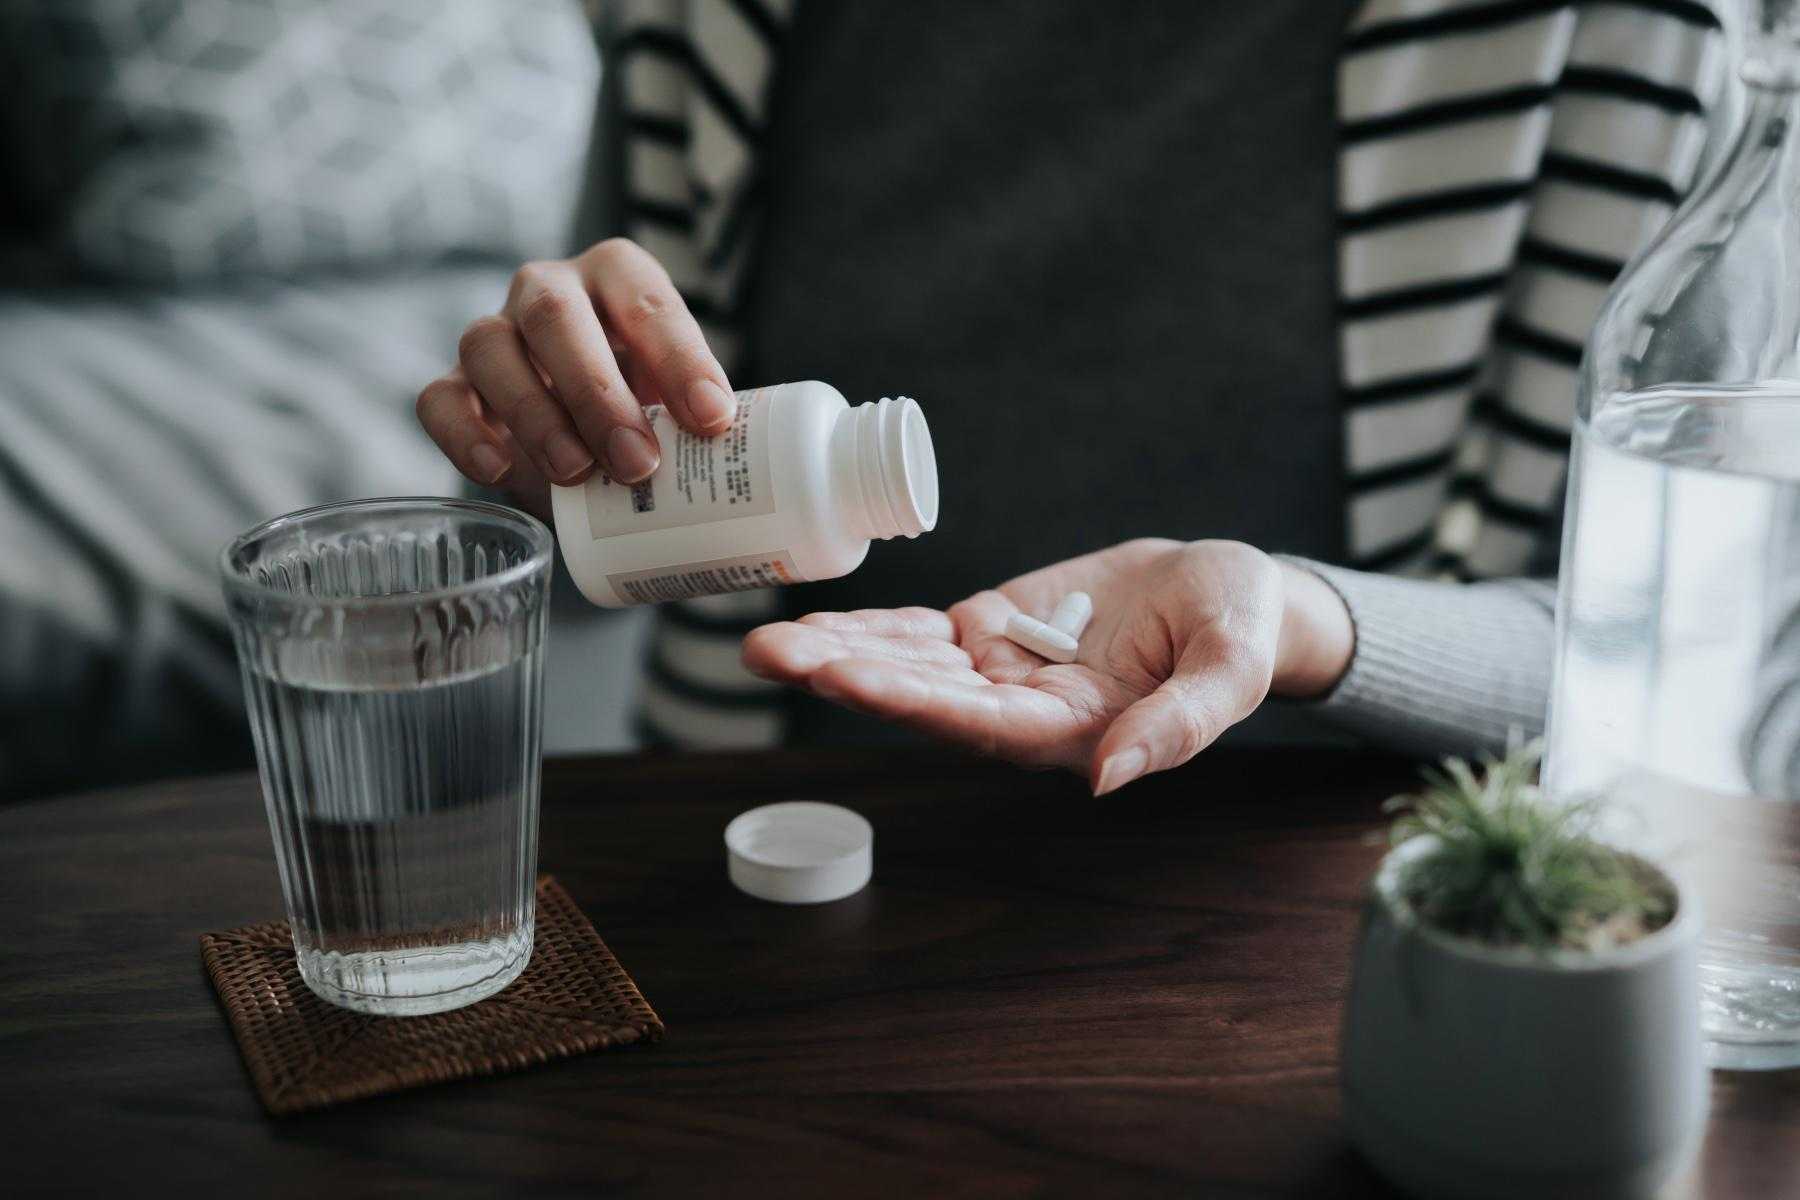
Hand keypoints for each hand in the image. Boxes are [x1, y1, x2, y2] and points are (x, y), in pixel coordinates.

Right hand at [416, 238, 736, 516]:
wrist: (588, 441)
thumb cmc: (652, 412)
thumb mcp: (686, 405)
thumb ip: (712, 424)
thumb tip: (773, 481)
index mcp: (619, 277)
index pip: (647, 300)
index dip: (680, 357)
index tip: (712, 420)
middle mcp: (548, 290)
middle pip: (556, 315)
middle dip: (597, 391)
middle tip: (636, 462)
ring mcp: (495, 334)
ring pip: (489, 347)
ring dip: (535, 414)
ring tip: (576, 475)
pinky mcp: (453, 386)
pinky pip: (439, 399)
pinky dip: (464, 434)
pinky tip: (500, 470)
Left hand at [742, 539, 1353, 793]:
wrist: (1226, 593)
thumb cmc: (1240, 630)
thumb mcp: (1231, 667)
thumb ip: (1179, 726)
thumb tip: (1110, 780)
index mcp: (1075, 731)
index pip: (981, 725)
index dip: (914, 703)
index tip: (848, 679)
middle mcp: (1022, 711)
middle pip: (922, 698)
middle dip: (845, 675)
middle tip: (769, 654)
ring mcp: (1000, 670)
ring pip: (907, 664)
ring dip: (837, 652)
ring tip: (765, 643)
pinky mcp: (990, 631)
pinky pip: (919, 632)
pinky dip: (868, 626)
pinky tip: (812, 622)